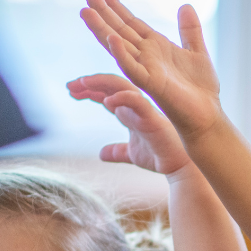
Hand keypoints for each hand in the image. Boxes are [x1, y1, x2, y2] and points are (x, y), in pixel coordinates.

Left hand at [67, 73, 191, 176]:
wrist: (180, 168)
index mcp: (130, 112)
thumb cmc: (160, 157)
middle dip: (89, 83)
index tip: (71, 91)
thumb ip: (117, 151)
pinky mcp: (152, 117)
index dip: (88, 90)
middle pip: (110, 84)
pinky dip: (121, 98)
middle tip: (70, 86)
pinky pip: (136, 101)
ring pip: (121, 85)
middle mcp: (136, 106)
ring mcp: (144, 109)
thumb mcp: (131, 154)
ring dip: (100, 82)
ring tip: (82, 84)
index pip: (107, 94)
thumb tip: (102, 154)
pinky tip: (106, 102)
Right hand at [79, 0, 222, 140]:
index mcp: (155, 47)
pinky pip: (133, 69)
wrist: (208, 115)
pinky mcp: (151, 85)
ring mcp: (146, 70)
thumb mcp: (198, 52)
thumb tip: (185, 5)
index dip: (116, 6)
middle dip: (103, 11)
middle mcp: (146, 57)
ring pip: (118, 46)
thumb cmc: (202, 89)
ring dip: (102, 29)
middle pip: (119, 29)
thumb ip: (190, 30)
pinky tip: (112, 38)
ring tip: (86, 11)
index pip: (131, 22)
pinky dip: (122, 54)